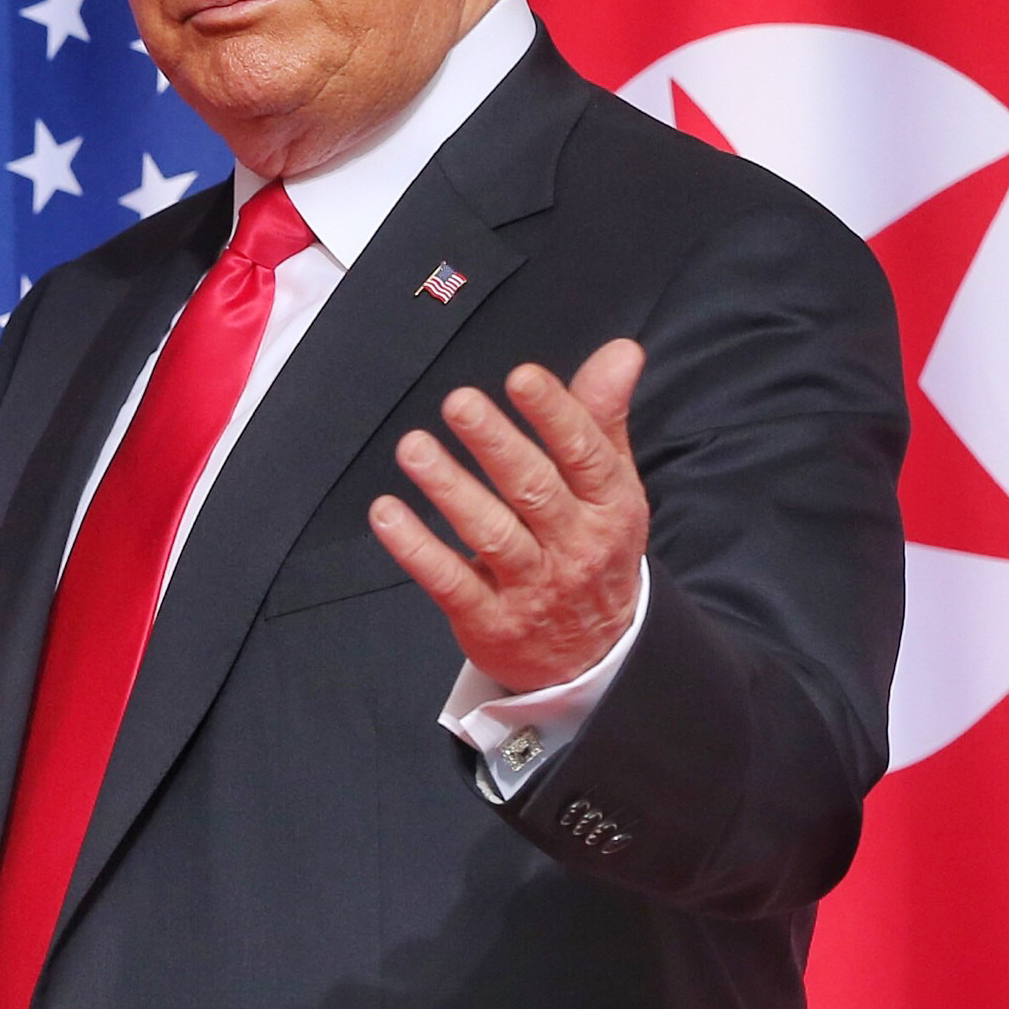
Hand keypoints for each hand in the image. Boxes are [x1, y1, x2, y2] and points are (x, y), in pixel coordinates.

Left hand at [369, 340, 649, 693]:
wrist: (597, 658)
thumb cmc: (594, 550)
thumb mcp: (612, 487)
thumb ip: (602, 417)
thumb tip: (621, 351)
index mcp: (610, 507)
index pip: (585, 455)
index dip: (555, 415)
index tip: (522, 377)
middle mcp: (575, 547)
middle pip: (534, 491)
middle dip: (495, 445)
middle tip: (458, 402)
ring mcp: (533, 588)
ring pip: (491, 534)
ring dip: (449, 488)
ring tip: (413, 447)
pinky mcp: (491, 621)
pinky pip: (449, 581)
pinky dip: (416, 548)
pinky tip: (387, 514)